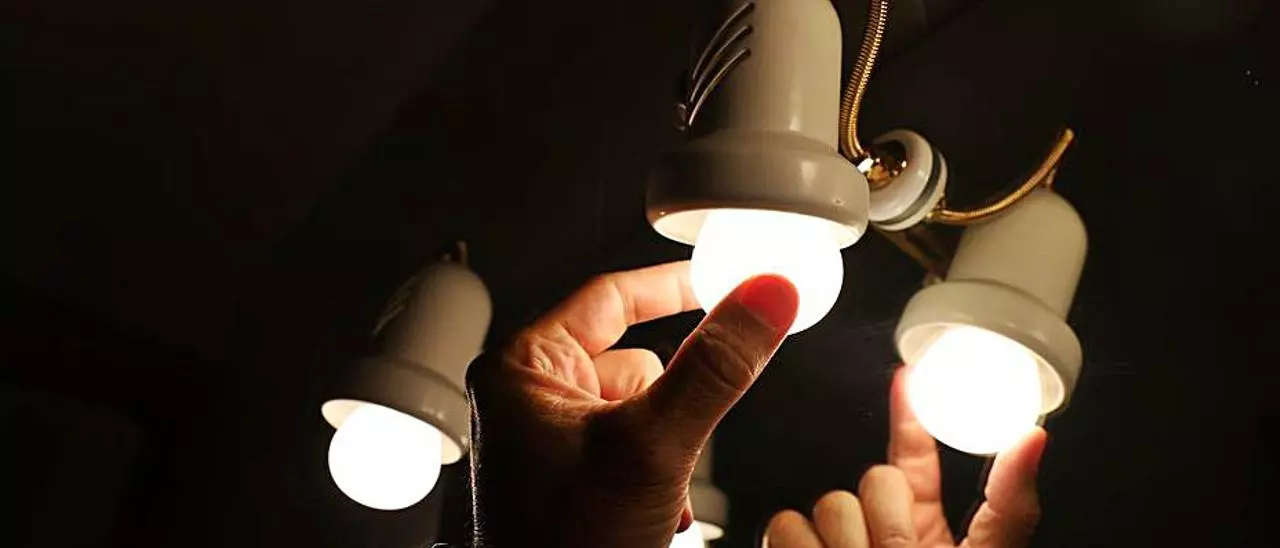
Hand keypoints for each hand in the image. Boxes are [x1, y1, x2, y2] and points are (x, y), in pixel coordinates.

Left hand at [466, 262, 798, 547]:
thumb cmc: (568, 546)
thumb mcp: (654, 446)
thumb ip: (715, 367)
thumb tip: (768, 295)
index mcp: (523, 371)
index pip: (609, 297)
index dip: (673, 286)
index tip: (725, 276)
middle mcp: (528, 399)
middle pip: (632, 358)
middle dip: (671, 398)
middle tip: (679, 434)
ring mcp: (547, 442)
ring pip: (640, 408)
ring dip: (667, 442)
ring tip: (658, 487)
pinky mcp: (569, 478)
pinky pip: (632, 446)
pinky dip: (657, 469)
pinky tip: (656, 509)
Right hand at [765, 368, 1047, 547]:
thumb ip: (1007, 506)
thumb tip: (1033, 435)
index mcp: (926, 534)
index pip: (912, 461)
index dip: (911, 418)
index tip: (909, 379)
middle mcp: (874, 538)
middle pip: (865, 480)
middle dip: (881, 516)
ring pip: (824, 504)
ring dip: (843, 542)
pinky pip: (786, 527)